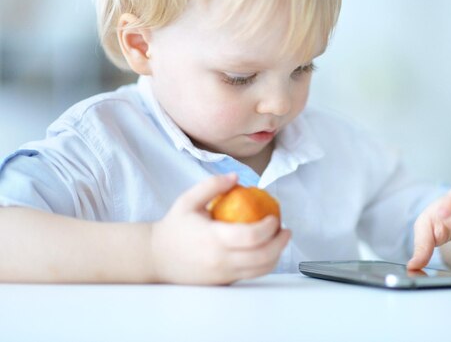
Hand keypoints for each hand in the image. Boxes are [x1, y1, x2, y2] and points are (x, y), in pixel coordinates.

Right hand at [150, 174, 290, 284]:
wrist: (155, 257)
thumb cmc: (173, 228)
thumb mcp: (188, 200)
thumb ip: (212, 185)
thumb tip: (236, 177)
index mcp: (213, 239)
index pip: (251, 236)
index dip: (269, 227)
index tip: (275, 217)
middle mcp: (221, 260)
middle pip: (262, 257)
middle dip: (280, 243)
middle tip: (285, 230)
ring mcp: (223, 275)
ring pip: (260, 270)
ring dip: (276, 255)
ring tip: (279, 240)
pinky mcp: (223, 283)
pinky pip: (250, 276)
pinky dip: (264, 264)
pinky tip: (265, 250)